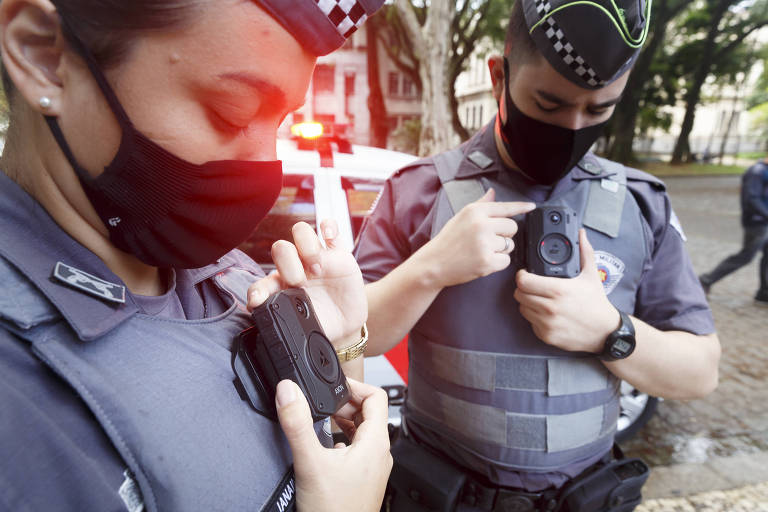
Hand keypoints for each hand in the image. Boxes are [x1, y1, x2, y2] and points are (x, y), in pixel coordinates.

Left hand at [247, 220, 365, 347]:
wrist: (344, 326)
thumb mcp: (301, 329)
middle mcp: (295, 268)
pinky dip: (328, 226)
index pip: (262, 282)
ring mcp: (316, 258)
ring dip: (307, 246)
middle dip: (289, 266)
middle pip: (281, 249)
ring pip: (302, 232)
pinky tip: (328, 235)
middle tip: (301, 284)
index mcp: (280, 287)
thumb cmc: (319, 324)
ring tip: (318, 268)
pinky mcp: (338, 254)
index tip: (259, 301)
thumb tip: (268, 327)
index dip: (258, 290)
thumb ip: (285, 325)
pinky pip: (330, 229)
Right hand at [276, 378, 391, 511]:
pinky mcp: (363, 479)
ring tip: (321, 418)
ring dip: (343, 420)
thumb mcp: (311, 462)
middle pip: (369, 412)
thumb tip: (289, 391)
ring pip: (362, 431)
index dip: (355, 385)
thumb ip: (298, 424)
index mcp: (376, 443)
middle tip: (321, 402)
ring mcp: (373, 468)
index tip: (332, 385)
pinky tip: (324, 446)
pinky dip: (342, 438)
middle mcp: (379, 454)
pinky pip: (357, 449)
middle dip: (344, 403)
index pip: (377, 396)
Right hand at [418, 188, 534, 287]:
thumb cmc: (447, 241)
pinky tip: (483, 261)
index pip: (505, 207)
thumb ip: (480, 205)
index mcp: (474, 211)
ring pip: (510, 244)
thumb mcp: (460, 217)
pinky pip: (506, 260)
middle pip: (512, 227)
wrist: (434, 264)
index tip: (531, 206)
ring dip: (501, 250)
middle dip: (504, 234)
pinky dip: (497, 263)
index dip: (521, 207)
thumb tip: (492, 193)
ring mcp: (484, 243)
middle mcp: (481, 224)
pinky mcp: (487, 261)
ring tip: (482, 251)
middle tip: (487, 240)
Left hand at [514, 229, 619, 352]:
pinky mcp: (546, 336)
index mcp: (558, 290)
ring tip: (540, 299)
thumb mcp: (591, 275)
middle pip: (519, 294)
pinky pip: (530, 323)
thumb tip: (581, 233)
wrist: (605, 333)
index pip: (523, 281)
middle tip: (532, 286)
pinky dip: (535, 318)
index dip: (522, 276)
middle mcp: (550, 308)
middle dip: (523, 288)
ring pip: (522, 308)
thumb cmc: (596, 304)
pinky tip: (546, 314)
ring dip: (527, 303)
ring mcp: (547, 324)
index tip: (526, 274)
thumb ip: (584, 252)